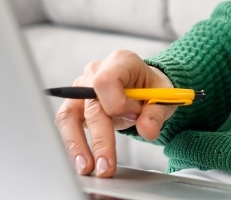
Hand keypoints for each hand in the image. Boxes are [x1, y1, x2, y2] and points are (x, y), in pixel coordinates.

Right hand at [54, 49, 175, 177]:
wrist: (143, 85)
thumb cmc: (151, 86)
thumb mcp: (163, 96)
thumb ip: (156, 113)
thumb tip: (147, 130)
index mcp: (120, 62)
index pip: (106, 81)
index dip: (118, 104)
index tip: (133, 117)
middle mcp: (96, 72)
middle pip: (91, 106)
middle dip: (100, 139)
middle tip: (106, 166)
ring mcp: (81, 88)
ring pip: (69, 116)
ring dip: (77, 145)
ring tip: (87, 169)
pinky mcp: (74, 105)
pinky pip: (67, 125)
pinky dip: (73, 145)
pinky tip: (82, 163)